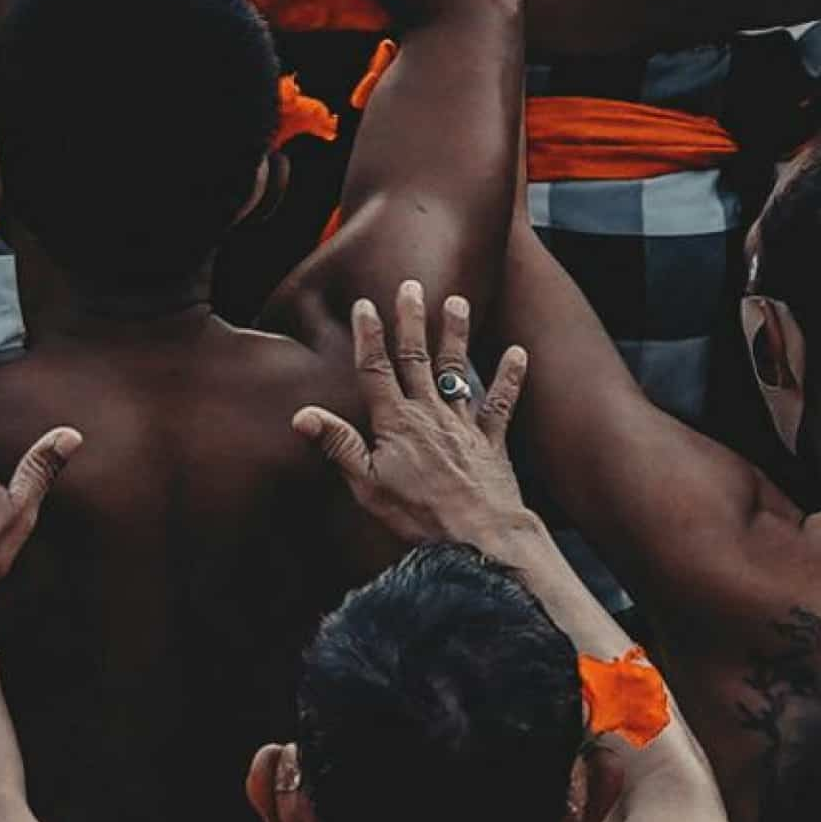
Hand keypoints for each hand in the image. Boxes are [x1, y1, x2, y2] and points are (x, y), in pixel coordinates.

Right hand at [291, 286, 539, 560]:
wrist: (481, 535)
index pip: (376, 370)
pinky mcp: (491, 441)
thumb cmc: (420, 515)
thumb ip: (339, 445)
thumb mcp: (368, 485)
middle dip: (412, 320)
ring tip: (457, 302)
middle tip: (411, 286)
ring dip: (455, 335)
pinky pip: (499, 403)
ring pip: (456, 370)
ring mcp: (462, 424)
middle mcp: (429, 413)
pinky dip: (509, 377)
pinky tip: (517, 352)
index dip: (368, 337)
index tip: (364, 305)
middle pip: (416, 358)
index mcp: (395, 422)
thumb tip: (302, 415)